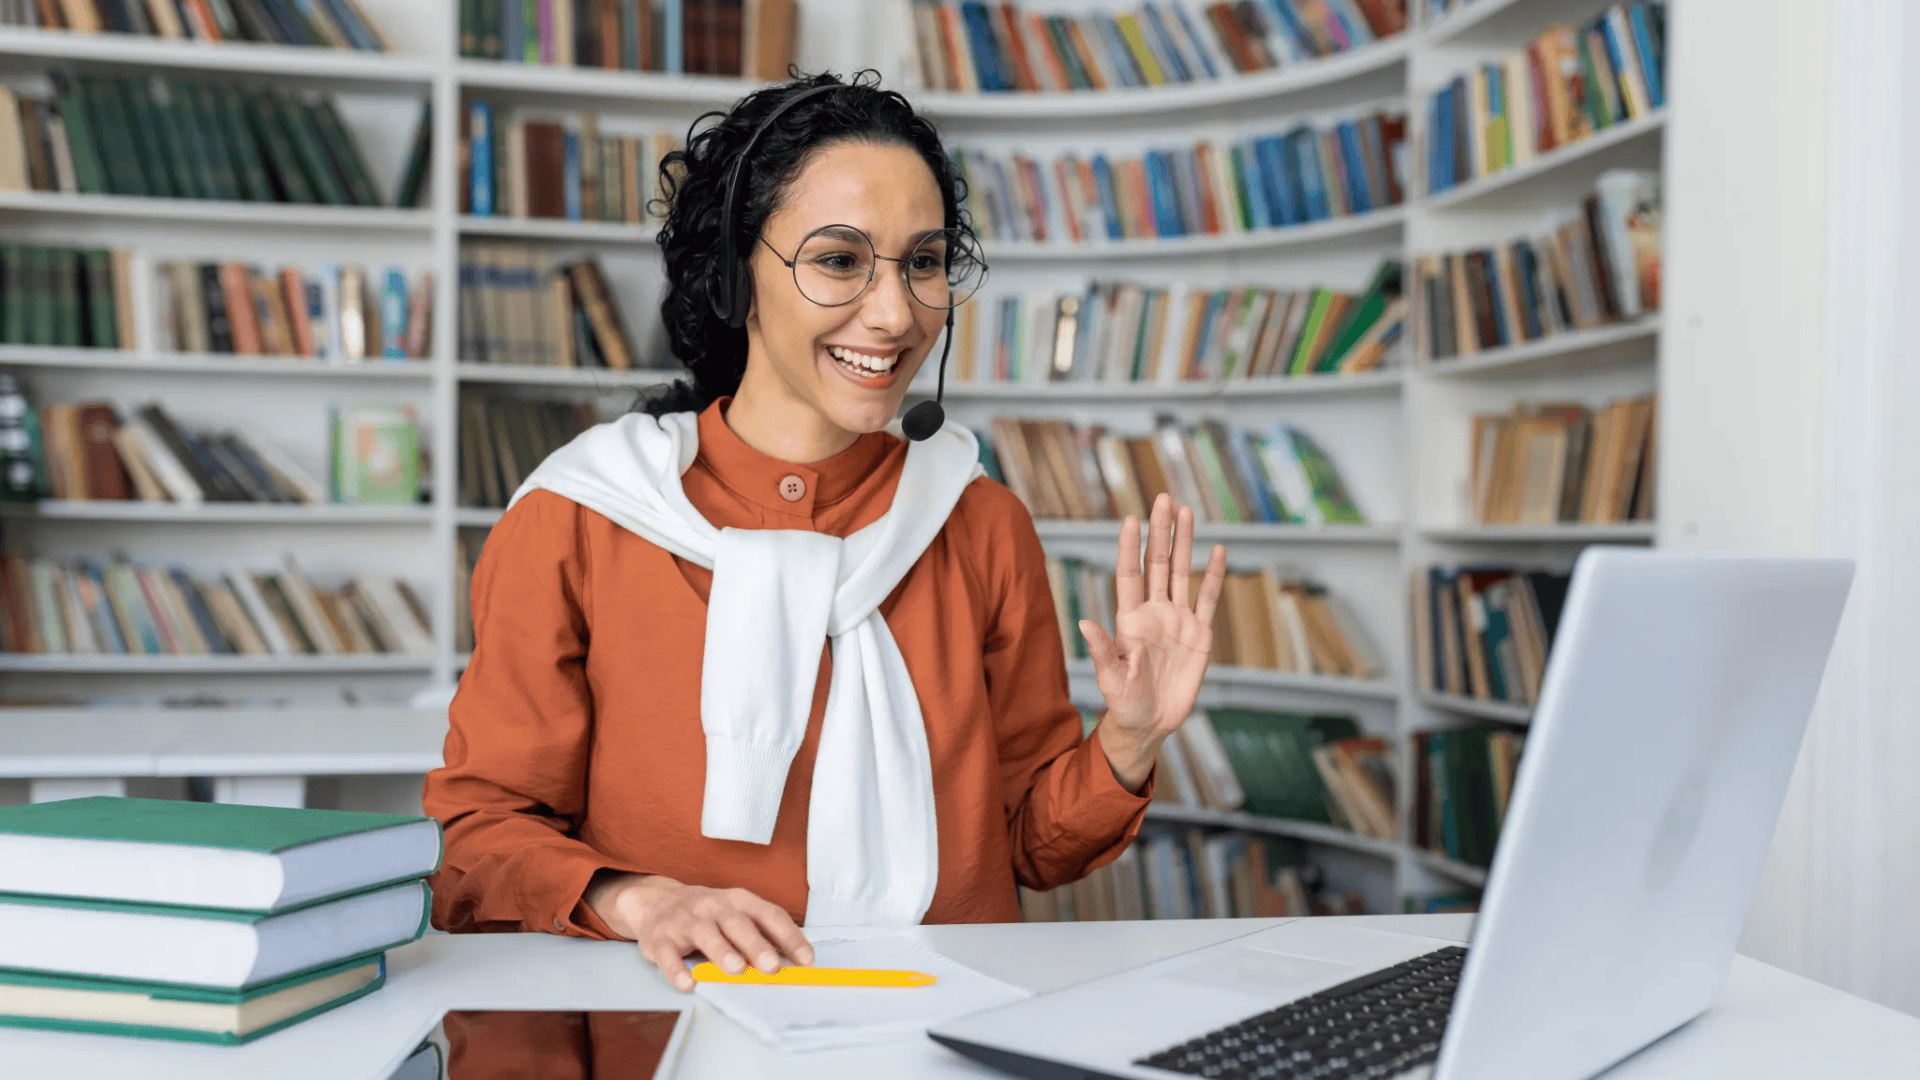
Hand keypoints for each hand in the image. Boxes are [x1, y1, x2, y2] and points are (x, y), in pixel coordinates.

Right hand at [584, 873, 813, 991]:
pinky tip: (688, 983)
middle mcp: (713, 906)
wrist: (656, 902)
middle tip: (772, 966)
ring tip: (736, 969)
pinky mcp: (660, 938)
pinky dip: (677, 969)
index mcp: (739, 901)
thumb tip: (793, 963)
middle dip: (756, 945)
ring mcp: (686, 920)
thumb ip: (761, 935)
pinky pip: (668, 953)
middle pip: (738, 923)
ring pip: (705, 934)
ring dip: (722, 951)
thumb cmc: (707, 914)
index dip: (790, 937)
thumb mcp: (736, 915)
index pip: (770, 915)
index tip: (806, 960)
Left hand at [1080, 493, 1226, 791]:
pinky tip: (1217, 550)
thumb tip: (1083, 622)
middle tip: (1162, 498)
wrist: (1151, 722)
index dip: (1128, 547)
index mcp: (1129, 619)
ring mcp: (1177, 620)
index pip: (1129, 574)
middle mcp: (1153, 612)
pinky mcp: (1199, 634)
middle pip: (1157, 563)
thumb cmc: (1124, 701)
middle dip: (1160, 532)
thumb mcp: (1110, 677)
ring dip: (1185, 543)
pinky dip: (1214, 575)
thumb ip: (1102, 649)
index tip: (1129, 519)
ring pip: (1182, 572)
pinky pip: (1207, 599)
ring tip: (1186, 511)